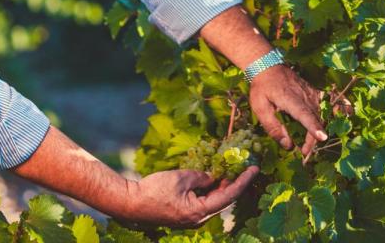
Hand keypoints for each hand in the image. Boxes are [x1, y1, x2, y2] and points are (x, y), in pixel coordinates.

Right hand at [118, 166, 258, 226]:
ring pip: (213, 200)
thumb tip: (213, 177)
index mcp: (199, 212)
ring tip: (229, 168)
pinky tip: (211, 176)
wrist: (130, 203)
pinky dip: (209, 189)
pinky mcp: (183, 214)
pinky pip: (202, 201)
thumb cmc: (153, 190)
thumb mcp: (181, 178)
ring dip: (221, 185)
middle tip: (244, 165)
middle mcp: (198, 219)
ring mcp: (191, 218)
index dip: (243, 181)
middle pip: (223, 200)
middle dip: (234, 182)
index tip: (254, 169)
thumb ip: (201, 177)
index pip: (229, 195)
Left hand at [249, 65, 330, 156]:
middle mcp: (305, 96)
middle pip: (315, 120)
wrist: (268, 67)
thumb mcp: (260, 108)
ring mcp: (312, 94)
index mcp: (291, 99)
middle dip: (312, 139)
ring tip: (310, 143)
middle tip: (303, 151)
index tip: (322, 137)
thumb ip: (273, 127)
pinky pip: (326, 105)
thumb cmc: (262, 89)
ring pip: (321, 115)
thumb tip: (288, 145)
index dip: (313, 127)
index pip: (305, 114)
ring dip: (318, 130)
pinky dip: (334, 112)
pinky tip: (341, 118)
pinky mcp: (315, 93)